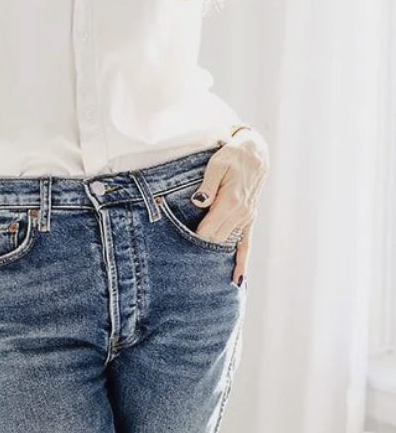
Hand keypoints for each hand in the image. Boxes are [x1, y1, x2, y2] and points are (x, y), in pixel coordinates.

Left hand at [190, 127, 269, 285]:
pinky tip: (238, 279)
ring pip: (229, 244)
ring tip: (202, 278)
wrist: (255, 153)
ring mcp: (247, 218)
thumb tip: (199, 203)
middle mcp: (241, 215)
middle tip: (183, 266)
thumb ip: (208, 185)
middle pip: (217, 240)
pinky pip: (247, 244)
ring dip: (217, 258)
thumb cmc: (232, 156)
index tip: (178, 250)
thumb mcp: (217, 164)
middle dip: (201, 251)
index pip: (208, 229)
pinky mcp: (250, 218)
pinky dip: (242, 261)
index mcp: (230, 203)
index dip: (193, 240)